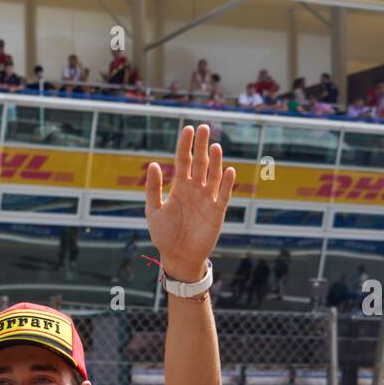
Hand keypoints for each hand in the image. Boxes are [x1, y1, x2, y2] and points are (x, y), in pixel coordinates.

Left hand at [145, 124, 235, 282]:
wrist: (178, 257)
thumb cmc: (164, 235)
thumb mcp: (154, 210)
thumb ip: (153, 188)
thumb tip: (154, 164)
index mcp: (180, 188)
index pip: (183, 161)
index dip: (186, 145)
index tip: (188, 129)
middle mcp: (195, 190)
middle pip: (200, 163)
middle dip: (201, 146)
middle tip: (204, 127)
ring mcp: (208, 199)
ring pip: (213, 175)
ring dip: (215, 161)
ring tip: (214, 146)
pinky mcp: (217, 212)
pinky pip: (224, 195)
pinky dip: (227, 183)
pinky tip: (229, 170)